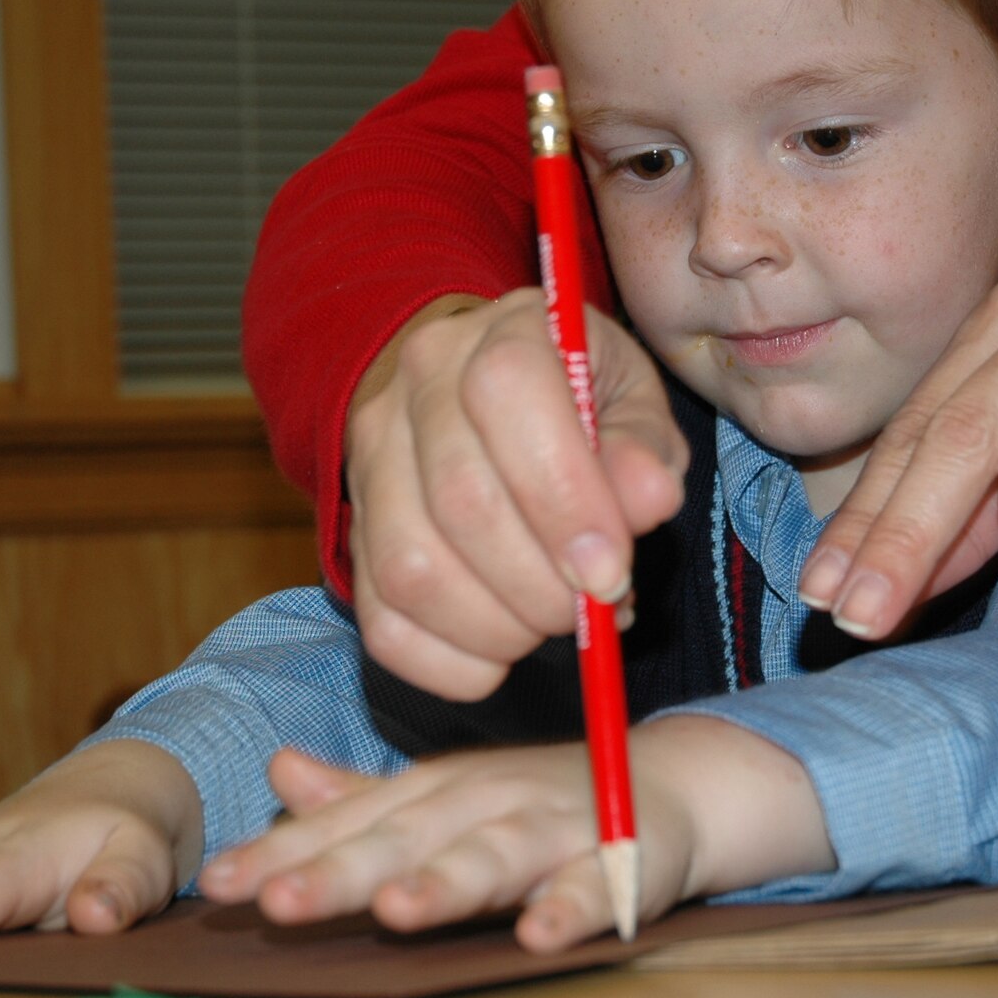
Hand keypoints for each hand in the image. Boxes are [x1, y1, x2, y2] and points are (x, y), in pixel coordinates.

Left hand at [198, 721, 829, 953]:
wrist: (666, 784)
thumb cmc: (532, 801)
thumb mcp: (442, 794)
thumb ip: (362, 797)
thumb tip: (278, 773)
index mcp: (434, 790)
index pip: (348, 821)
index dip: (284, 849)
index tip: (217, 882)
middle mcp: (485, 799)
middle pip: (405, 837)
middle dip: (342, 868)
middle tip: (279, 901)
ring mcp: (552, 825)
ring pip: (493, 854)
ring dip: (446, 880)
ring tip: (396, 911)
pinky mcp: (620, 858)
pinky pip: (595, 886)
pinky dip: (570, 907)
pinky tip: (537, 936)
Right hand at [347, 290, 687, 699]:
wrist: (479, 390)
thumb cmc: (576, 402)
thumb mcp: (630, 400)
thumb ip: (644, 446)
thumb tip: (645, 498)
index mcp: (501, 335)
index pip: (507, 397)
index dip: (563, 498)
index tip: (609, 571)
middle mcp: (417, 384)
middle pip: (460, 500)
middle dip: (539, 584)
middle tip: (587, 608)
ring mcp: (370, 457)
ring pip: (410, 568)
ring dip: (494, 627)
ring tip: (544, 623)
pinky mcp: (352, 528)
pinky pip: (381, 621)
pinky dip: (447, 662)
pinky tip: (498, 653)